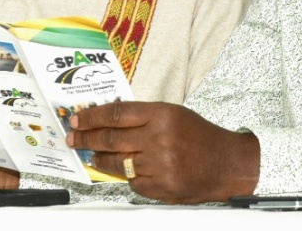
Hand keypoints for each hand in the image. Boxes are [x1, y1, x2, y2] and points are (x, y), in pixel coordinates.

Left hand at [66, 101, 258, 203]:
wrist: (228, 164)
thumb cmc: (200, 136)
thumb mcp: (172, 114)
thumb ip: (141, 116)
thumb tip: (106, 120)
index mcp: (161, 115)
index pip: (115, 114)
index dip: (91, 117)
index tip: (77, 119)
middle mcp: (159, 139)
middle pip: (110, 138)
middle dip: (86, 138)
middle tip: (73, 138)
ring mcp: (160, 165)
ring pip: (118, 163)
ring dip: (99, 159)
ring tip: (91, 155)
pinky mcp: (163, 188)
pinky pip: (133, 182)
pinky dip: (127, 176)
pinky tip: (125, 170)